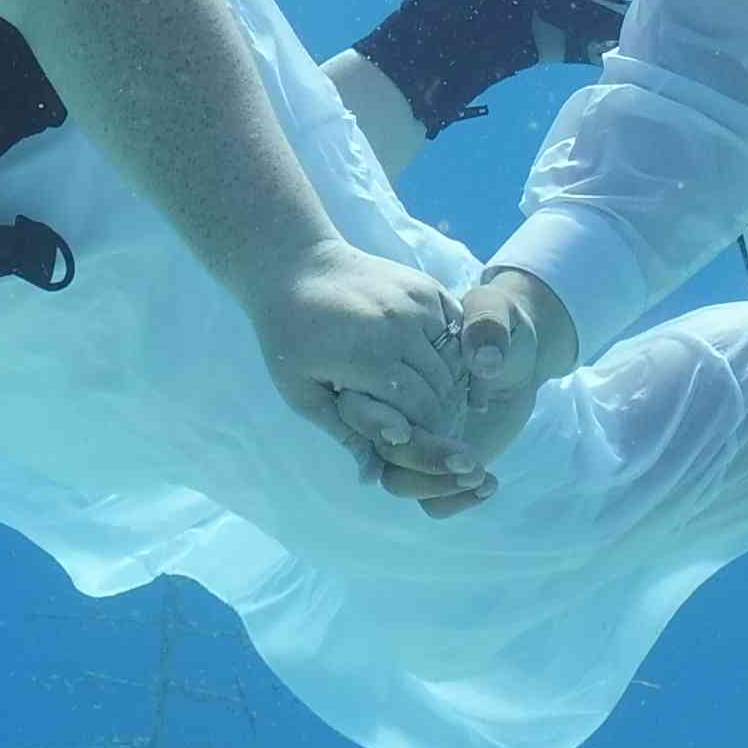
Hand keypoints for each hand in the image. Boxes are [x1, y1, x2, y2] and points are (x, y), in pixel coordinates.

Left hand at [248, 242, 466, 495]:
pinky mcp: (425, 286)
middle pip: (442, 387)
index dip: (425, 435)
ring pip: (455, 360)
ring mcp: (415, 301)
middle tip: (432, 432)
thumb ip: (343, 432)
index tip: (418, 447)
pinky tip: (437, 368)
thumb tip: (373, 478)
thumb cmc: (290, 339)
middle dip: (440, 415)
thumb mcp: (302, 392)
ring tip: (433, 404)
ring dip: (449, 386)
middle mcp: (398, 326)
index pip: (419, 409)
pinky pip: (456, 328)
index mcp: (366, 356)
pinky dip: (454, 353)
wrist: (294, 268)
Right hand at [369, 266, 579, 519]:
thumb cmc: (500, 324)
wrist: (521, 351)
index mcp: (389, 372)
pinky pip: (432, 500)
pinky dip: (456, 500)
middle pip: (381, 449)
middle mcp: (397, 411)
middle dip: (420, 456)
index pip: (361, 406)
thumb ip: (487, 324)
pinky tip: (490, 484)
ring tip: (479, 473)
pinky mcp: (440, 464)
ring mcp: (418, 440)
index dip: (376, 421)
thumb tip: (484, 360)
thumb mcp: (496, 311)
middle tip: (467, 459)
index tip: (405, 431)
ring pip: (399, 481)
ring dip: (435, 483)